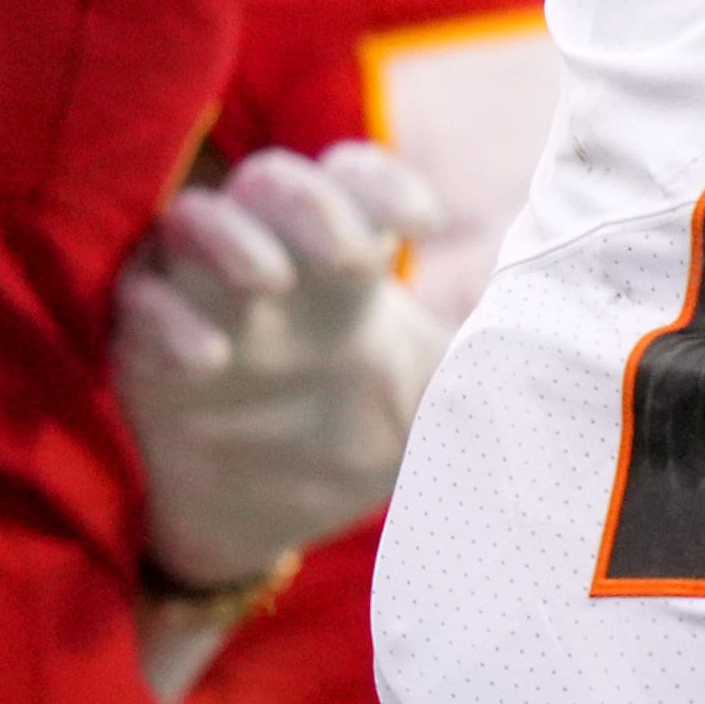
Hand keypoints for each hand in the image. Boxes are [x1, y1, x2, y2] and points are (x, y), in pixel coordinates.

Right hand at [113, 139, 447, 594]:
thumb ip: (486, 362)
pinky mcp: (139, 349)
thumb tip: (571, 337)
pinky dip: (165, 318)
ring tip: (269, 278)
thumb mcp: (429, 400)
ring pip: (190, 218)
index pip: (354, 180)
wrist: (260, 522)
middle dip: (311, 201)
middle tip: (350, 254)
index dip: (384, 184)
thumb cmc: (348, 437)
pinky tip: (206, 356)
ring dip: (228, 234)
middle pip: (272, 181)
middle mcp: (266, 258)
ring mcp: (196, 297)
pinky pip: (133, 304)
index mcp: (338, 256)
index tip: (426, 224)